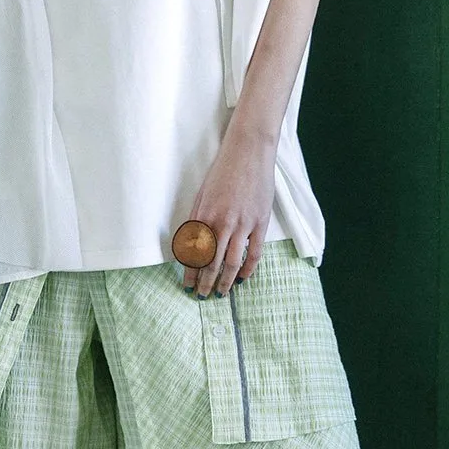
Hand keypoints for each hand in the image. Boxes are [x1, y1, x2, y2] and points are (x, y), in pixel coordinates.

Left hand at [180, 120, 277, 296]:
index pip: (194, 254)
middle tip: (202, 296)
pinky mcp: (260, 222)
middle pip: (212, 263)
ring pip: (232, 263)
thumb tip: (191, 245)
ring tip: (221, 294)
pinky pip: (254, 253)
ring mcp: (243, 224)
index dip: (190, 273)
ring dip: (225, 282)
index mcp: (204, 216)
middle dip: (205, 282)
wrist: (248, 152)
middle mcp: (222, 223)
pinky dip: (247, 269)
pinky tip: (242, 279)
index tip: (187, 286)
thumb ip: (197, 220)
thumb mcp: (202, 194)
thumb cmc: (223, 171)